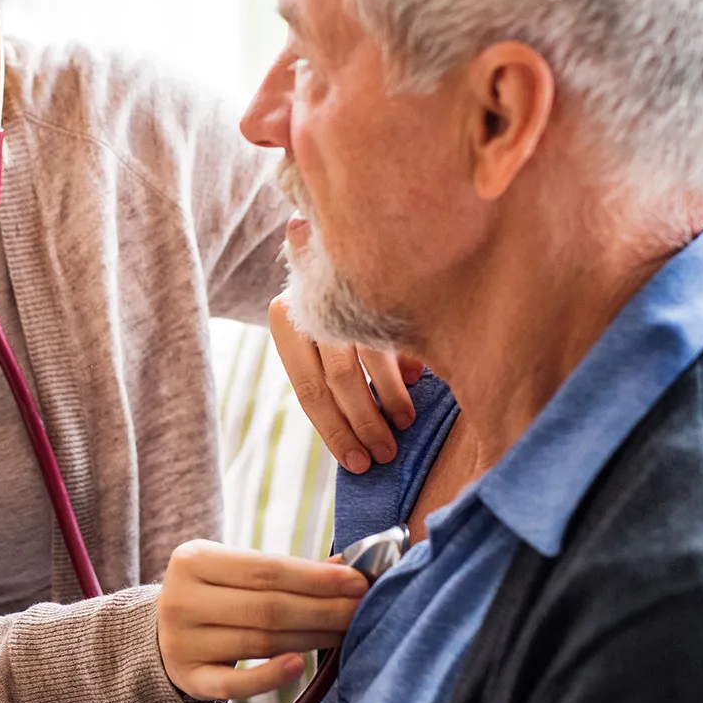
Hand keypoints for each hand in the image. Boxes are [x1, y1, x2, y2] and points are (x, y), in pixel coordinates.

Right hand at [157, 539, 368, 701]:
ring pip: (259, 642)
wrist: (158, 635)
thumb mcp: (233, 572)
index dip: (315, 577)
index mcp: (193, 560)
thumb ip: (284, 571)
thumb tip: (348, 569)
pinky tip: (299, 666)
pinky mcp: (189, 679)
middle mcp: (181, 600)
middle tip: (362, 610)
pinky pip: (235, 685)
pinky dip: (269, 676)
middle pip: (266, 607)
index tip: (358, 581)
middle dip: (322, 608)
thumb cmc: (212, 597)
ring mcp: (182, 643)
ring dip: (311, 638)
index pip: (265, 569)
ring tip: (345, 633)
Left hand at [268, 293, 424, 473]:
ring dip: (391, 398)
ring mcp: (346, 293)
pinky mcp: (377, 282)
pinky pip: (396, 334)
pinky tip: (417, 380)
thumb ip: (326, 375)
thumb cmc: (322, 303)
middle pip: (339, 379)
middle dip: (364, 423)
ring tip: (403, 425)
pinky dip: (407, 363)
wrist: (336, 239)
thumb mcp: (311, 333)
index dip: (334, 431)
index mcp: (285, 321)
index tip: (356, 464)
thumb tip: (357, 435)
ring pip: (372, 359)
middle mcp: (310, 305)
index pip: (308, 389)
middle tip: (384, 454)